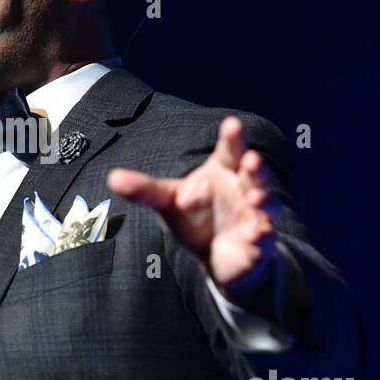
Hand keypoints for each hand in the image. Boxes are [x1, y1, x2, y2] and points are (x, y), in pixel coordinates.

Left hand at [107, 116, 280, 292]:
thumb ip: (145, 190)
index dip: (233, 138)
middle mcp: (243, 188)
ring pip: (267, 200)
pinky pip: (265, 236)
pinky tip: (258, 233)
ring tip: (254, 198)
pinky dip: (263, 234)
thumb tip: (112, 178)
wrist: (213, 255)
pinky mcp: (260, 240)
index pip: (230, 150)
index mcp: (223, 170)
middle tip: (250, 160)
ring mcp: (255, 213)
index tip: (231, 124)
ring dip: (264, 198)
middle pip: (254, 172)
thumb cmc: (193, 218)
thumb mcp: (167, 202)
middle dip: (255, 166)